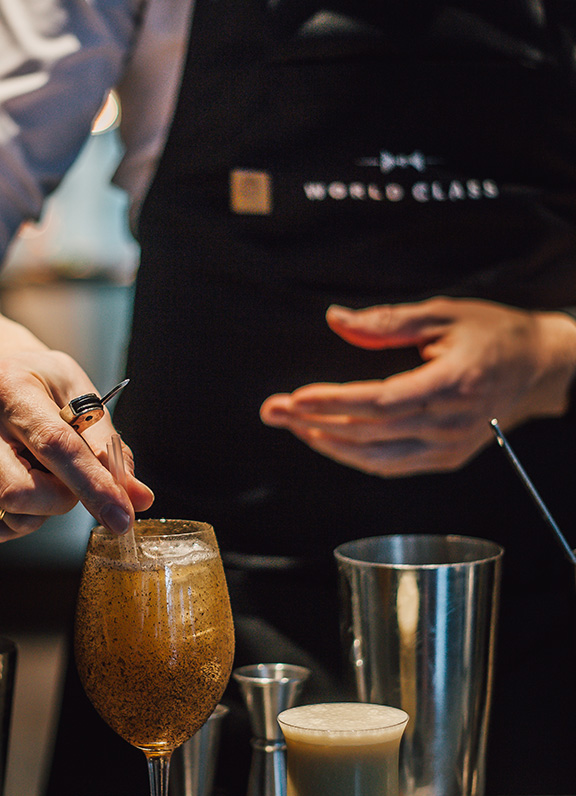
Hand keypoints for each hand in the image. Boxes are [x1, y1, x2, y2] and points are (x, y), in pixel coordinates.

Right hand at [0, 349, 153, 539]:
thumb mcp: (82, 397)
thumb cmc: (41, 386)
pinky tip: (20, 482)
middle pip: (24, 494)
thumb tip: (138, 499)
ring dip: (45, 509)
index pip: (55, 446)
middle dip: (64, 500)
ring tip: (40, 471)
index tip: (123, 518)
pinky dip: (23, 519)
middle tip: (73, 478)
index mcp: (6, 385)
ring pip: (13, 516)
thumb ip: (110, 448)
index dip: (94, 486)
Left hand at [260, 297, 575, 476]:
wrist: (537, 367)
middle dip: (315, 422)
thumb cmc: (492, 334)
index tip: (296, 397)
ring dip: (327, 444)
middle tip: (274, 410)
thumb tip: (336, 320)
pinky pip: (390, 466)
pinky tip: (326, 440)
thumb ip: (387, 321)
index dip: (334, 402)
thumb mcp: (443, 313)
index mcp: (452, 384)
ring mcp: (448, 448)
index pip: (380, 402)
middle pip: (369, 432)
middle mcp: (451, 424)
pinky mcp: (445, 459)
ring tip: (293, 425)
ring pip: (375, 457)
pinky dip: (354, 456)